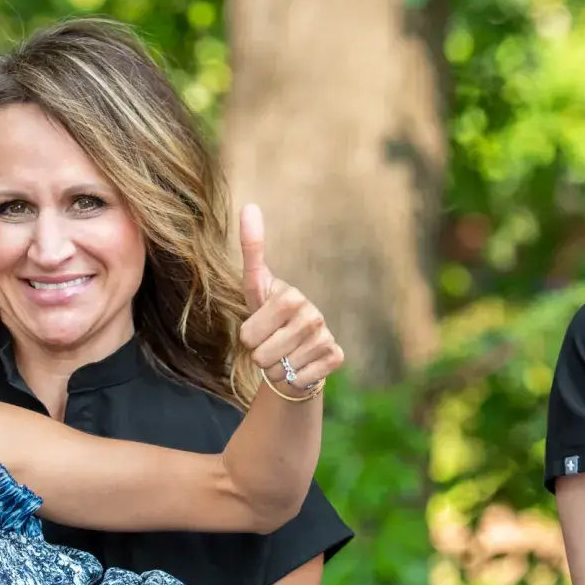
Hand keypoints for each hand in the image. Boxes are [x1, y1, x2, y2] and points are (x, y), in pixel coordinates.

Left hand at [236, 203, 342, 391]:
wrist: (294, 352)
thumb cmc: (269, 320)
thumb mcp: (254, 289)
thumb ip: (251, 250)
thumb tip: (249, 205)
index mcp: (290, 296)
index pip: (249, 334)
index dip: (248, 339)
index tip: (255, 331)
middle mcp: (313, 313)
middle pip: (263, 355)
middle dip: (260, 357)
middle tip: (269, 347)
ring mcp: (325, 335)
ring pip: (283, 370)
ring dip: (277, 370)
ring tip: (284, 356)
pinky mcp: (336, 356)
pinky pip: (303, 378)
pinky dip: (296, 379)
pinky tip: (301, 367)